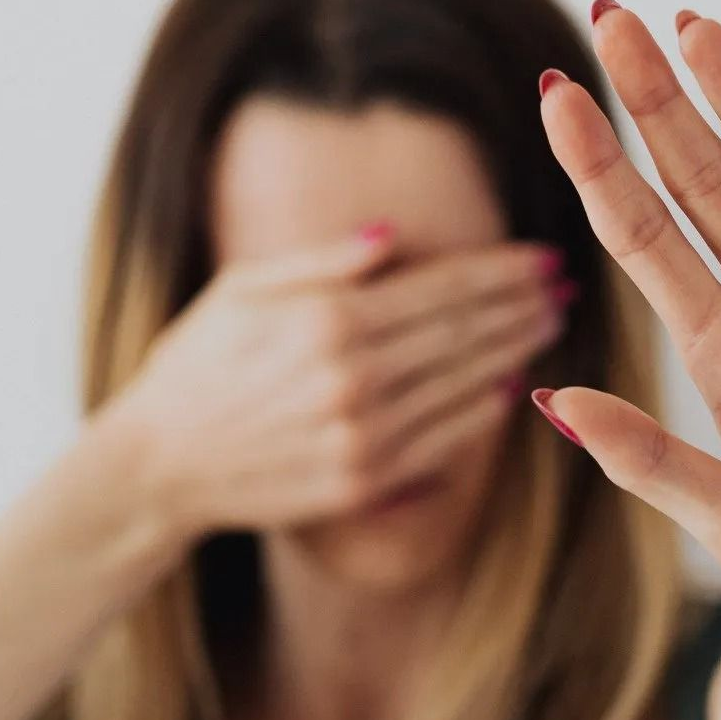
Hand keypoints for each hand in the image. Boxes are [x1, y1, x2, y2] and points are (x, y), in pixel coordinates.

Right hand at [115, 222, 570, 543]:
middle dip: (521, 306)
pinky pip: (442, 444)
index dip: (500, 271)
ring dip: (513, 353)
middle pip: (463, 334)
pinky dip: (481, 414)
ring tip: (547, 326)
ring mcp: (361, 437)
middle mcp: (352, 379)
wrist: (157, 466)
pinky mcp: (361, 484)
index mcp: (326, 321)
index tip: (542, 255)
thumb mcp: (240, 291)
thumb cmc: (194, 367)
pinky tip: (507, 388)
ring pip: (463, 387)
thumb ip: (320, 263)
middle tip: (563, 287)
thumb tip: (393, 236)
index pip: (440, 288)